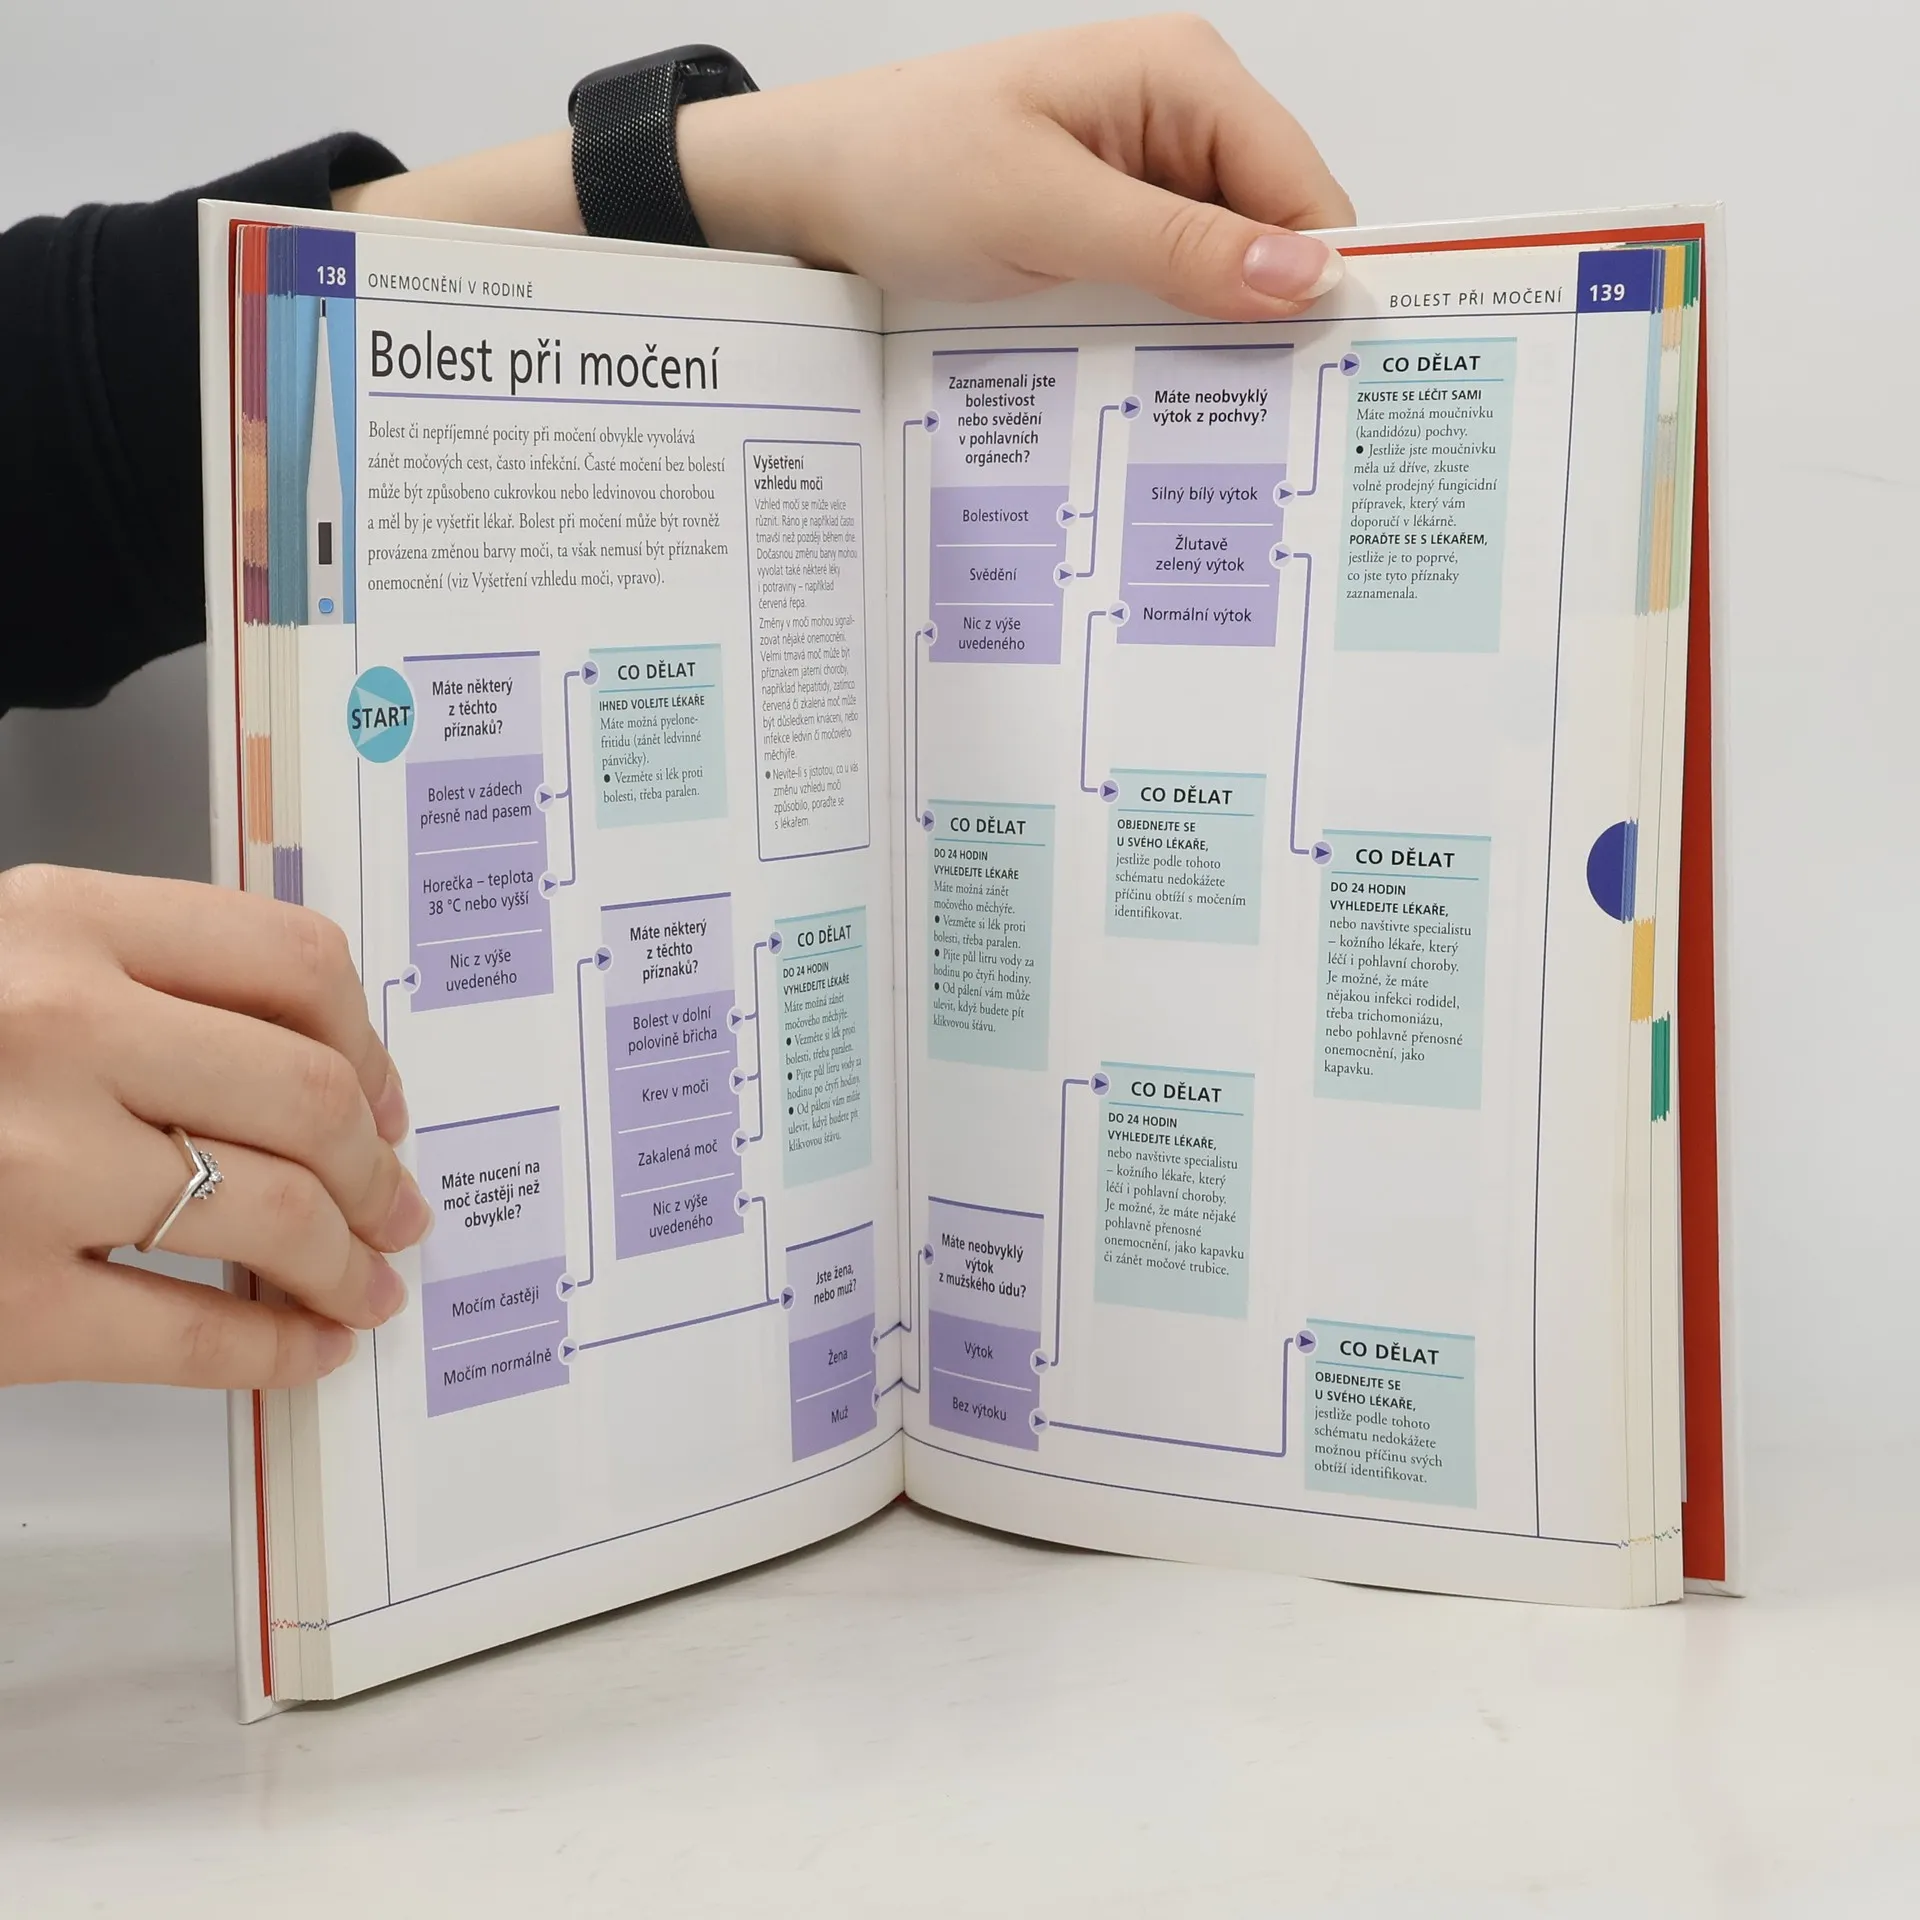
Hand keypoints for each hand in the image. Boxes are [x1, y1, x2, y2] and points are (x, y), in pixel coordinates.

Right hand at [0, 865, 428, 1388]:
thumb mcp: (4, 961)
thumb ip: (137, 980)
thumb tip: (311, 1066)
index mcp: (59, 923)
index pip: (295, 960)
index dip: (370, 1043)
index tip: (387, 1098)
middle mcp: (56, 1030)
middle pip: (310, 1096)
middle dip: (377, 1168)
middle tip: (396, 1204)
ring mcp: (30, 1169)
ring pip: (274, 1213)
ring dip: (349, 1261)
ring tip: (366, 1279)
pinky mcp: (2, 1302)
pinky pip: (193, 1332)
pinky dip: (278, 1346)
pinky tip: (308, 1345)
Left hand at [338, 17, 1353, 319]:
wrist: (801, 194)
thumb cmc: (902, 169)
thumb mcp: (1045, 211)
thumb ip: (1177, 246)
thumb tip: (1303, 277)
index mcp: (1182, 78)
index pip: (1305, 190)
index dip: (1325, 282)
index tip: (1335, 379)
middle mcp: (1176, 118)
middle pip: (1274, 234)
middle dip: (1269, 319)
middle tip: (1266, 419)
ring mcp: (1141, 176)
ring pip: (1224, 272)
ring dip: (1213, 337)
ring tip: (1203, 411)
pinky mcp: (1105, 226)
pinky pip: (1168, 287)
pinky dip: (1165, 336)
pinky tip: (1151, 383)